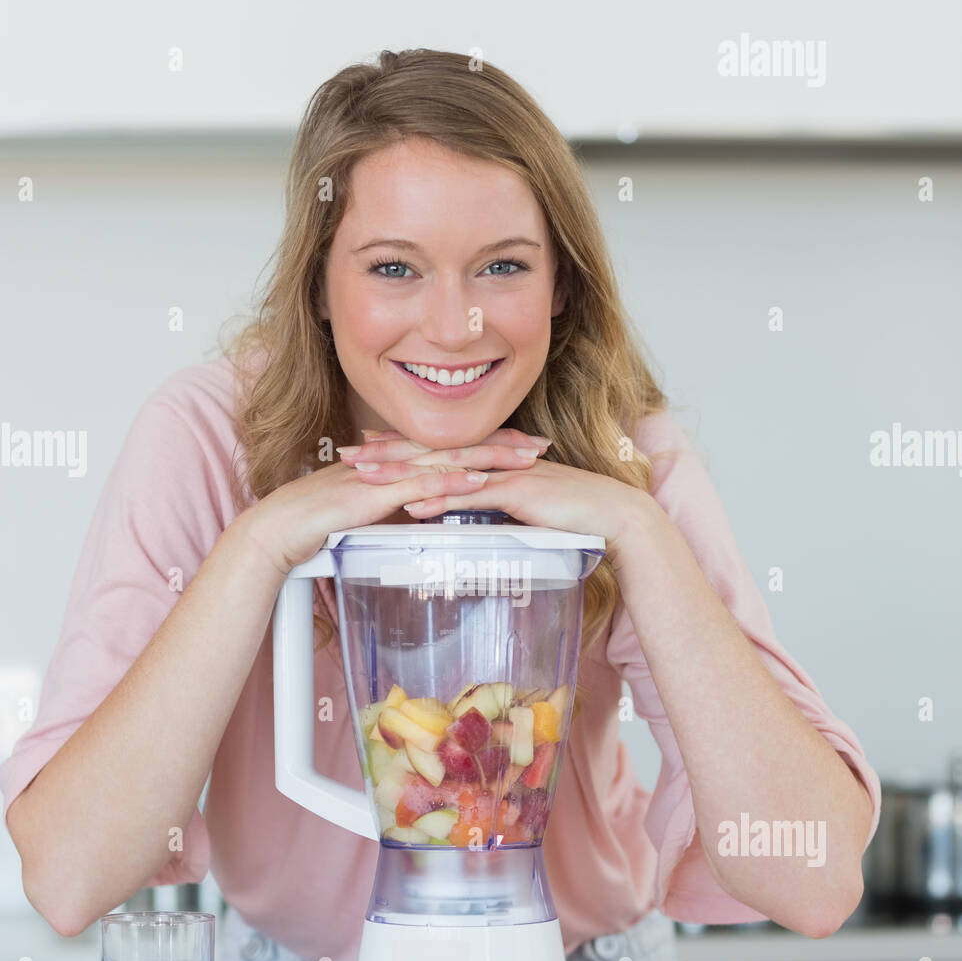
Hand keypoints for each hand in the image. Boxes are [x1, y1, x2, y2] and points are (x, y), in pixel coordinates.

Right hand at [242, 457, 508, 576]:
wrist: (279, 527)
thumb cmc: (317, 525)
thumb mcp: (369, 515)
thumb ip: (397, 512)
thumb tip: (424, 520)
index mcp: (396, 463)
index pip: (451, 447)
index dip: (488, 443)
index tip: (522, 446)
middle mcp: (396, 460)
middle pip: (459, 444)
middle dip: (503, 443)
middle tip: (542, 444)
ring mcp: (387, 474)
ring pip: (448, 458)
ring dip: (489, 456)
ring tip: (526, 458)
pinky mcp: (377, 492)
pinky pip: (421, 483)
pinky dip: (453, 480)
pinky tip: (481, 480)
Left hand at [342, 429, 650, 564]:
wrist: (615, 515)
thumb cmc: (574, 515)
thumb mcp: (522, 508)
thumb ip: (490, 507)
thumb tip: (459, 515)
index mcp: (494, 458)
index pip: (438, 445)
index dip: (400, 445)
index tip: (366, 448)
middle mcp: (495, 457)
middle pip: (431, 449)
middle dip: (387, 451)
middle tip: (346, 453)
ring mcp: (505, 471)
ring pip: (443, 466)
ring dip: (402, 472)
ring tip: (364, 477)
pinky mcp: (517, 491)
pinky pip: (472, 494)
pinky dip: (440, 498)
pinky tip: (410, 506)